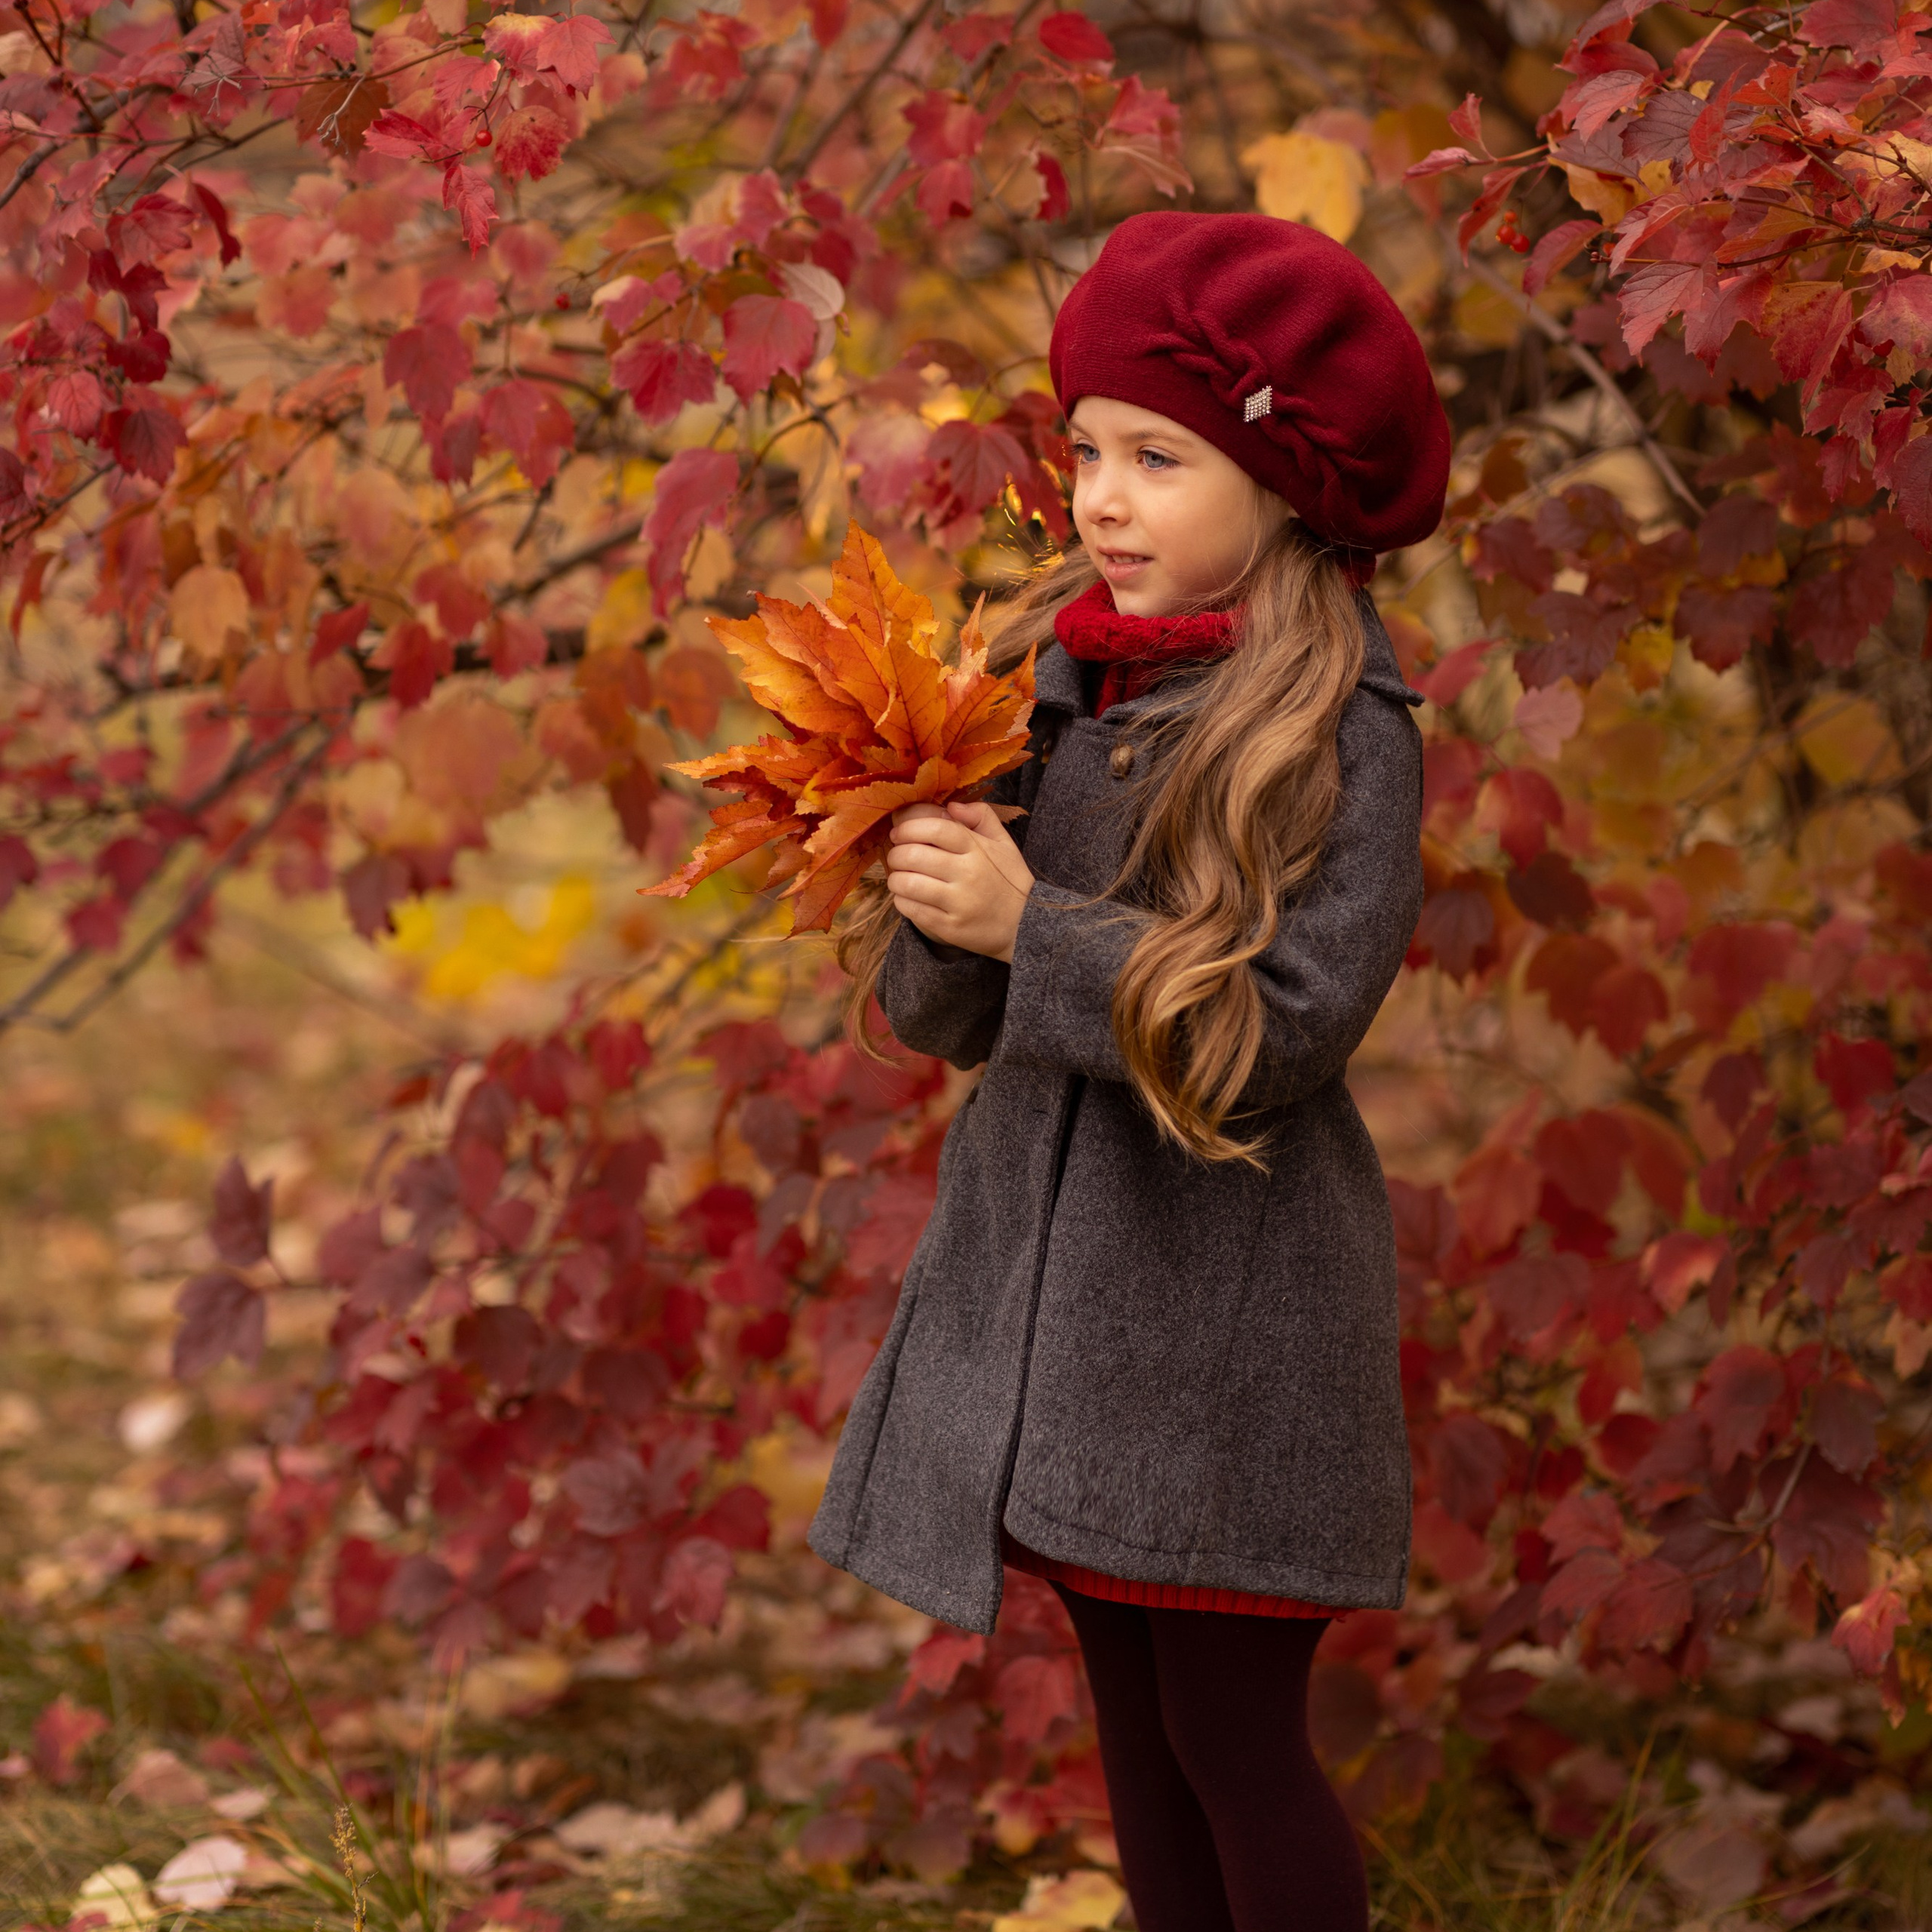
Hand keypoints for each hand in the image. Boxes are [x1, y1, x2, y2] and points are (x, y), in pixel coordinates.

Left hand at [885, 800, 1034, 961]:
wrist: (1026, 924)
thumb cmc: (1010, 880)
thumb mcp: (1004, 843)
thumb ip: (981, 816)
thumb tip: (951, 806)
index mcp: (978, 850)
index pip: (936, 829)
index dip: (910, 828)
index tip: (898, 833)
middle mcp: (968, 874)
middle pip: (915, 855)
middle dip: (897, 853)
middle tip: (897, 856)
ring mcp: (958, 903)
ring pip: (909, 884)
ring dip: (896, 878)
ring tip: (900, 877)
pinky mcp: (950, 927)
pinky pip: (913, 910)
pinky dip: (902, 900)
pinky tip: (907, 896)